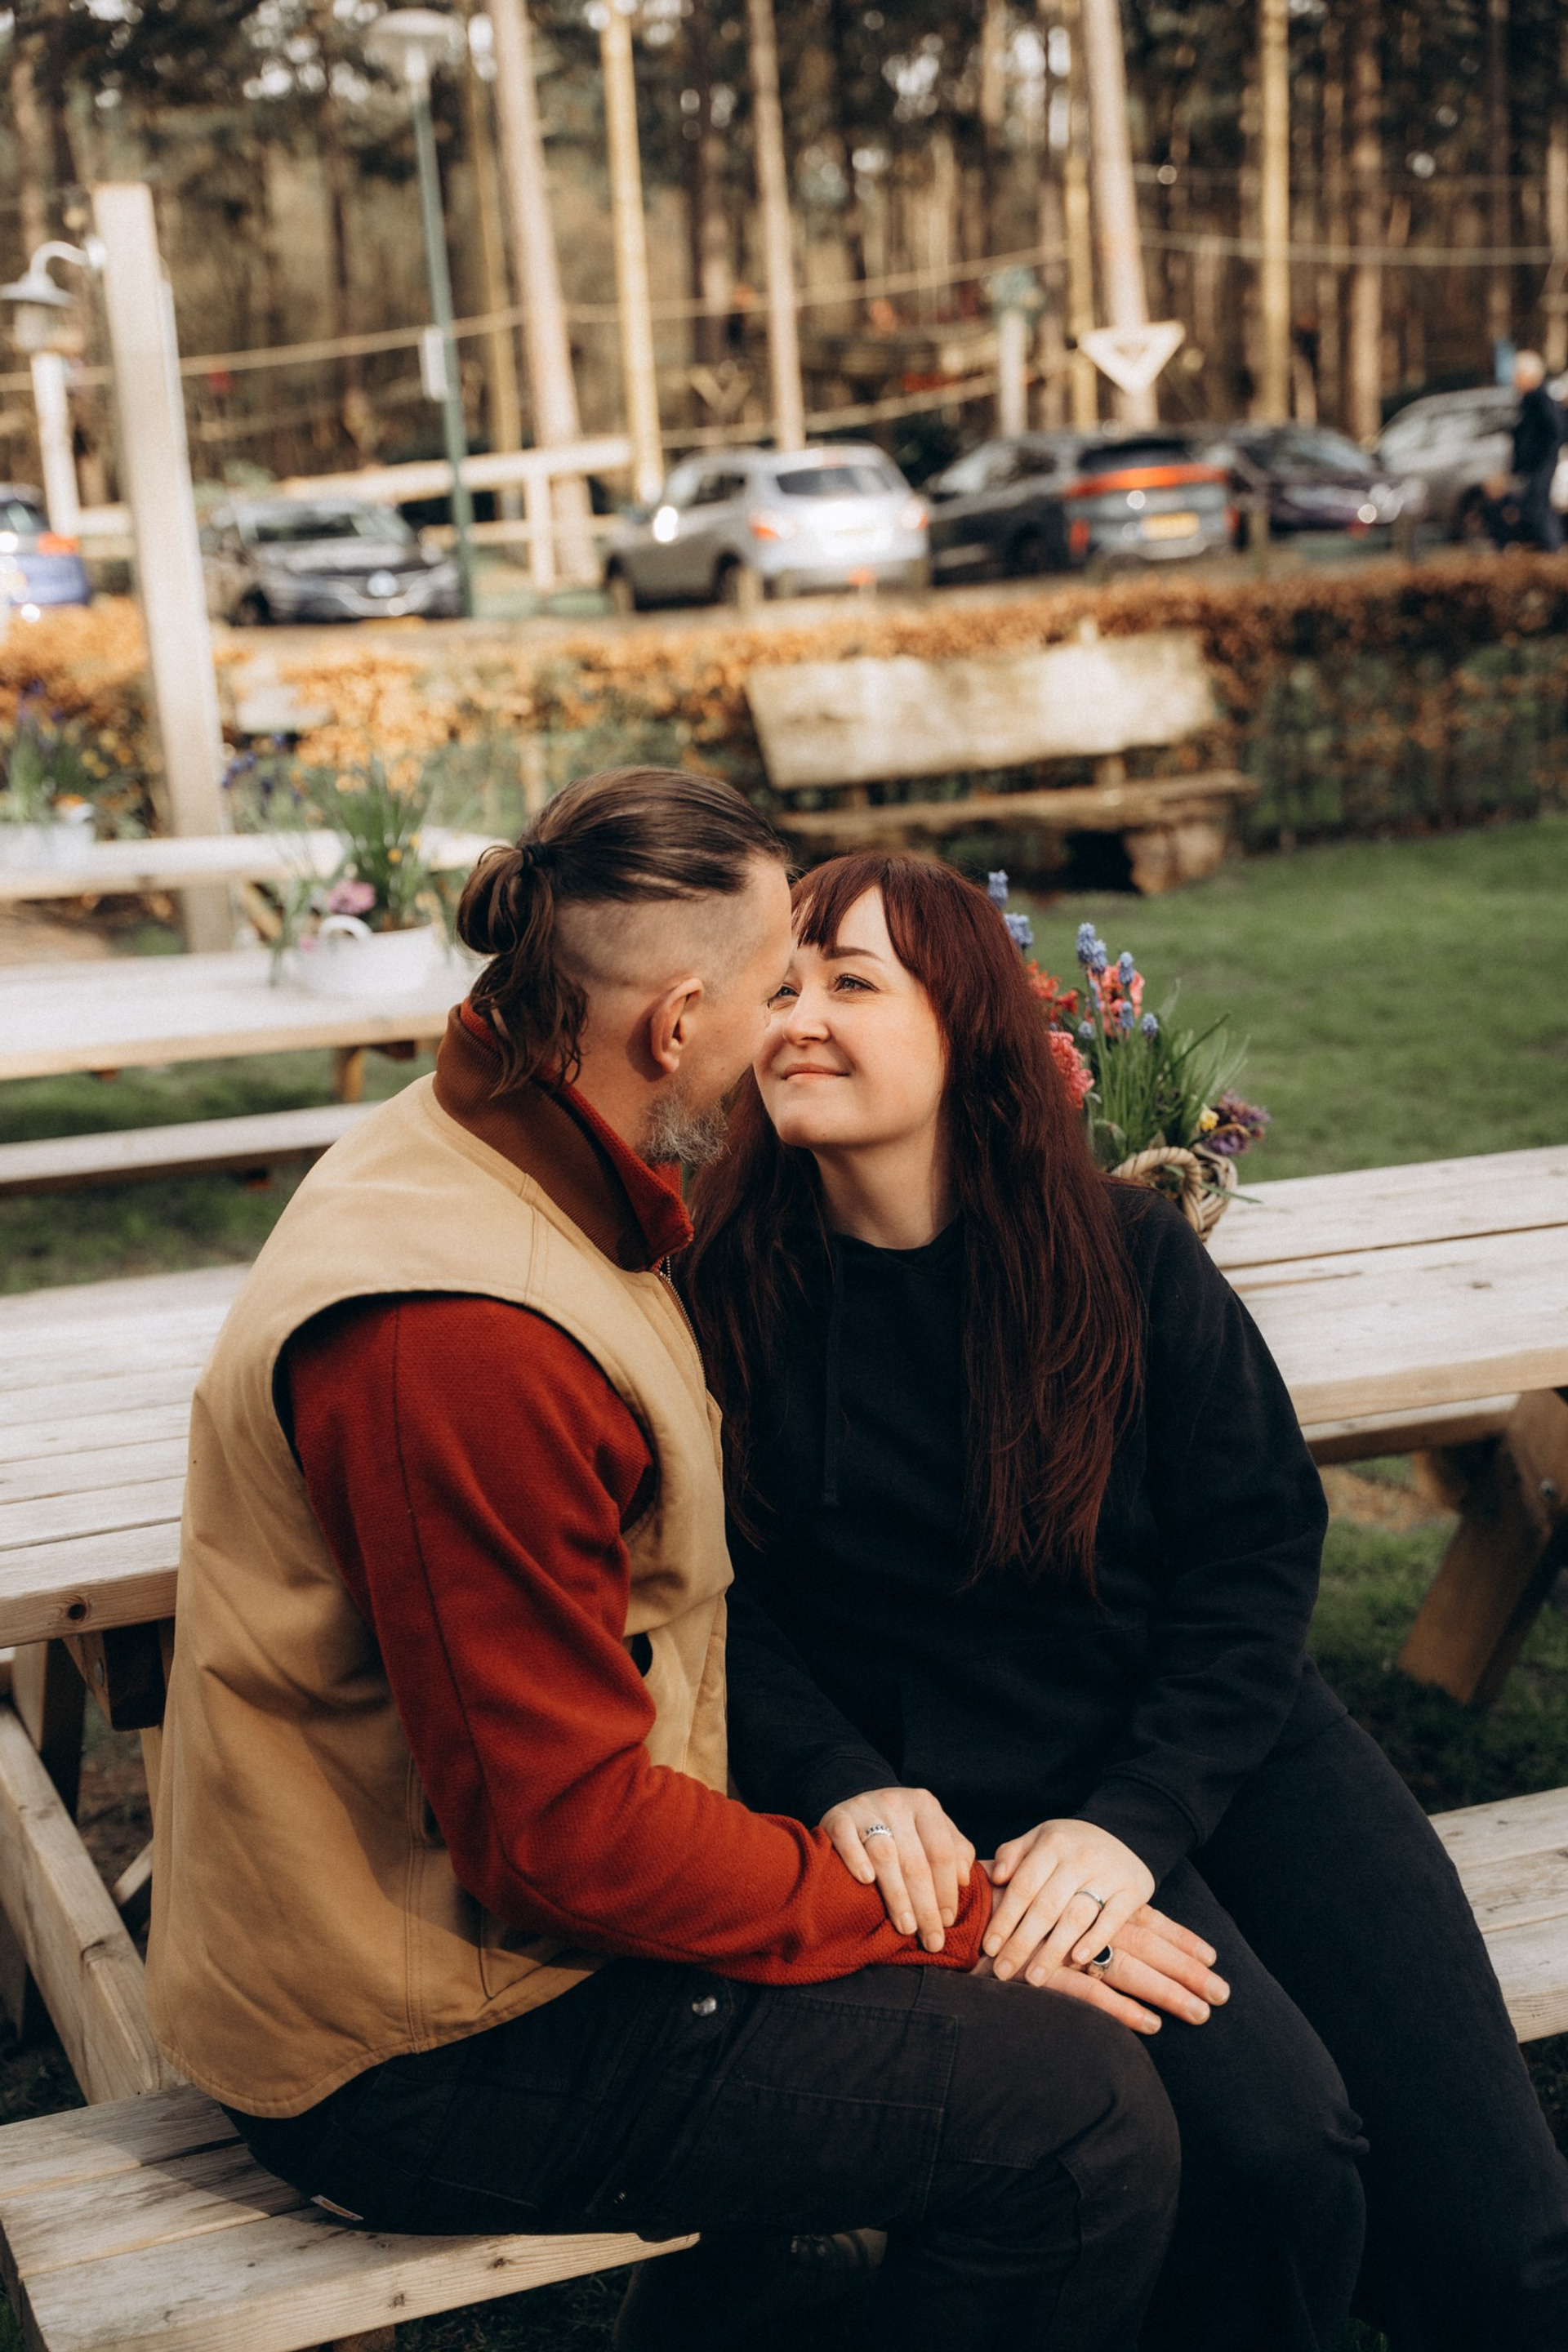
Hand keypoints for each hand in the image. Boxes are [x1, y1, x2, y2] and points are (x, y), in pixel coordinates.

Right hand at [820, 1786, 975, 1952]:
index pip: (941, 1853)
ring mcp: (865, 1808)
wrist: (859, 1804)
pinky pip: (846, 1837)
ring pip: (884, 1855)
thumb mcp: (933, 1830)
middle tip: (932, 1939)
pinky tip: (866, 1880)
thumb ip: (955, 1851)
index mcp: (925, 1805)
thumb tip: (963, 1880)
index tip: (949, 1922)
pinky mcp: (837, 1817)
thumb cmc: (904, 1827)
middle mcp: (896, 1803)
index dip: (947, 1890)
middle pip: (915, 1861)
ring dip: (897, 1895)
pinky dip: (855, 1858)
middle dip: (926, 1905)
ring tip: (907, 1927)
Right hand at [973, 1903, 1228, 2036]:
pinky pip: (1092, 1992)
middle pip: (1146, 1946)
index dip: (1179, 1938)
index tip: (1211, 1958)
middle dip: (1186, 1970)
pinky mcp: (1046, 1972)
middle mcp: (1084, 1920)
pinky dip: (1122, 2009)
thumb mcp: (1046, 1898)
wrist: (955, 1910)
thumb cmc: (1003, 1904)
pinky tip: (1149, 2025)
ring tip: (1200, 2014)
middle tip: (1223, 1995)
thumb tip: (1115, 1932)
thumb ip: (1077, 1912)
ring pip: (1128, 1969)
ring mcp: (1065, 1946)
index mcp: (1087, 1900)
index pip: (1144, 1920)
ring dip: (1166, 1992)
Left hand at [984, 1818, 1154, 1983]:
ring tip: (1034, 1977)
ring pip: (1076, 1917)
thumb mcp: (1038, 1839)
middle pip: (1046, 1907)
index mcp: (1052, 1843)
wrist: (1120, 1835)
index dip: (1004, 1918)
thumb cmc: (1068, 1846)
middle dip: (1022, 1943)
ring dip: (1052, 1951)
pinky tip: (1076, 1961)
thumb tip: (996, 1876)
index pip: (1023, 1886)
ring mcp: (1108, 1873)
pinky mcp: (1133, 1890)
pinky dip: (1094, 1941)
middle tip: (1003, 1971)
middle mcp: (1080, 1857)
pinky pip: (1112, 1920)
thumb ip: (1012, 1854)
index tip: (989, 1947)